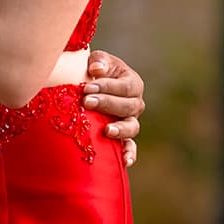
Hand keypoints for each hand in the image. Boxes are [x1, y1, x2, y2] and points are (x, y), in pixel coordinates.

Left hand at [84, 51, 144, 167]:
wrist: (88, 88)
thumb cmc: (93, 71)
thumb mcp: (97, 61)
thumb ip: (98, 61)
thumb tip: (97, 69)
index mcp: (132, 83)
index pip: (124, 86)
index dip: (106, 87)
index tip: (87, 87)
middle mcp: (135, 103)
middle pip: (127, 106)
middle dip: (107, 104)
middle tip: (87, 102)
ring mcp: (130, 121)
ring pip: (132, 127)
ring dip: (120, 129)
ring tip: (107, 131)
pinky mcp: (123, 137)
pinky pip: (130, 147)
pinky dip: (129, 154)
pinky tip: (125, 161)